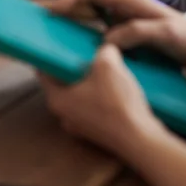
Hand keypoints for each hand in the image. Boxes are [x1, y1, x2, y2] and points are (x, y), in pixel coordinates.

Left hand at [40, 45, 165, 155]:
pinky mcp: (98, 133)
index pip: (44, 72)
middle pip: (64, 84)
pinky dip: (103, 96)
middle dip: (77, 68)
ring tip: (106, 69)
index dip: (53, 55)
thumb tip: (105, 49)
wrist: (141, 140)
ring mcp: (81, 127)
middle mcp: (64, 116)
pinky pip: (95, 108)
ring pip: (81, 96)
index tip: (61, 44)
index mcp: (57, 100)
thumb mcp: (108, 66)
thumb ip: (102, 51)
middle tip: (88, 54)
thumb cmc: (117, 104)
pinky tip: (118, 87)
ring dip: (92, 82)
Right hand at [42, 0, 185, 69]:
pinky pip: (99, 33)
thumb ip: (137, 33)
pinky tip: (77, 52)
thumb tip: (106, 41)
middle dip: (62, 8)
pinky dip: (85, 38)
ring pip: (89, 17)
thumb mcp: (165, 34)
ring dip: (71, 22)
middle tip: (40, 20)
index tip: (55, 12)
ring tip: (50, 35)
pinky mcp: (128, 37)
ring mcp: (125, 22)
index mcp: (129, 1)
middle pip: (85, 2)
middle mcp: (123, 8)